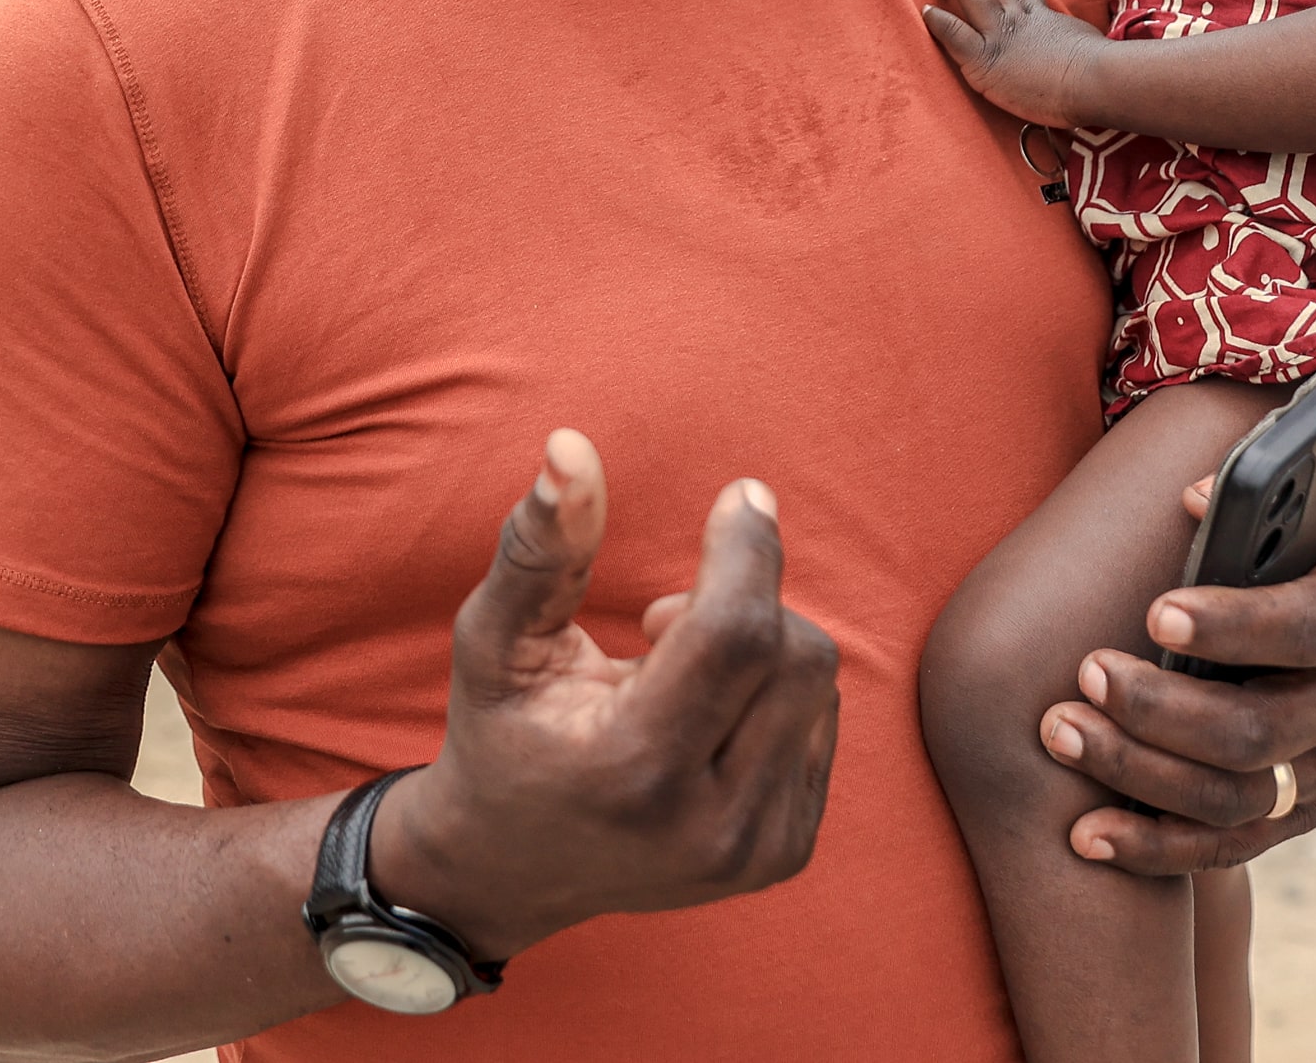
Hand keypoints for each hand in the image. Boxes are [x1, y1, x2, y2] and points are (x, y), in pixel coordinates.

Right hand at [367, 431, 841, 960]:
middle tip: (662, 625)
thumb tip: (571, 447)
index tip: (740, 495)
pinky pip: (821, 720)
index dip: (747, 548)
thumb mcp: (494, 640)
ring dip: (758, 649)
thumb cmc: (501, 735)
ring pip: (817, 681)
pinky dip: (772, 695)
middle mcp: (708, 824)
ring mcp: (755, 849)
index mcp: (633, 769)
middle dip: (743, 602)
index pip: (735, 634)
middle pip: (794, 651)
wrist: (512, 868)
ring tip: (675, 680)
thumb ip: (538, 546)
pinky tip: (706, 720)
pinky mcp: (784, 851)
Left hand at [922, 0, 1105, 128]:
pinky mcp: (984, 60)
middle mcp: (1016, 14)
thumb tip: (1077, 43)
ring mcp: (999, 33)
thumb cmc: (1097, 68)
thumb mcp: (1082, 40)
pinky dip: (937, 19)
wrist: (1095, 81)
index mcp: (1039, 11)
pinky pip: (953, 32)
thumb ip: (1067, 37)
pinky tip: (925, 13)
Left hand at [1036, 492, 1315, 873]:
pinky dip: (1156, 848)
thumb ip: (1273, 499)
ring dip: (1139, 773)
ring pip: (1236, 798)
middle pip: (1257, 731)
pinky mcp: (1313, 812)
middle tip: (1088, 672)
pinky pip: (1232, 846)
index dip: (1232, 626)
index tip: (1155, 612)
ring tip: (1063, 731)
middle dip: (1160, 708)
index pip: (1305, 629)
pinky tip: (1086, 835)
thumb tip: (1193, 502)